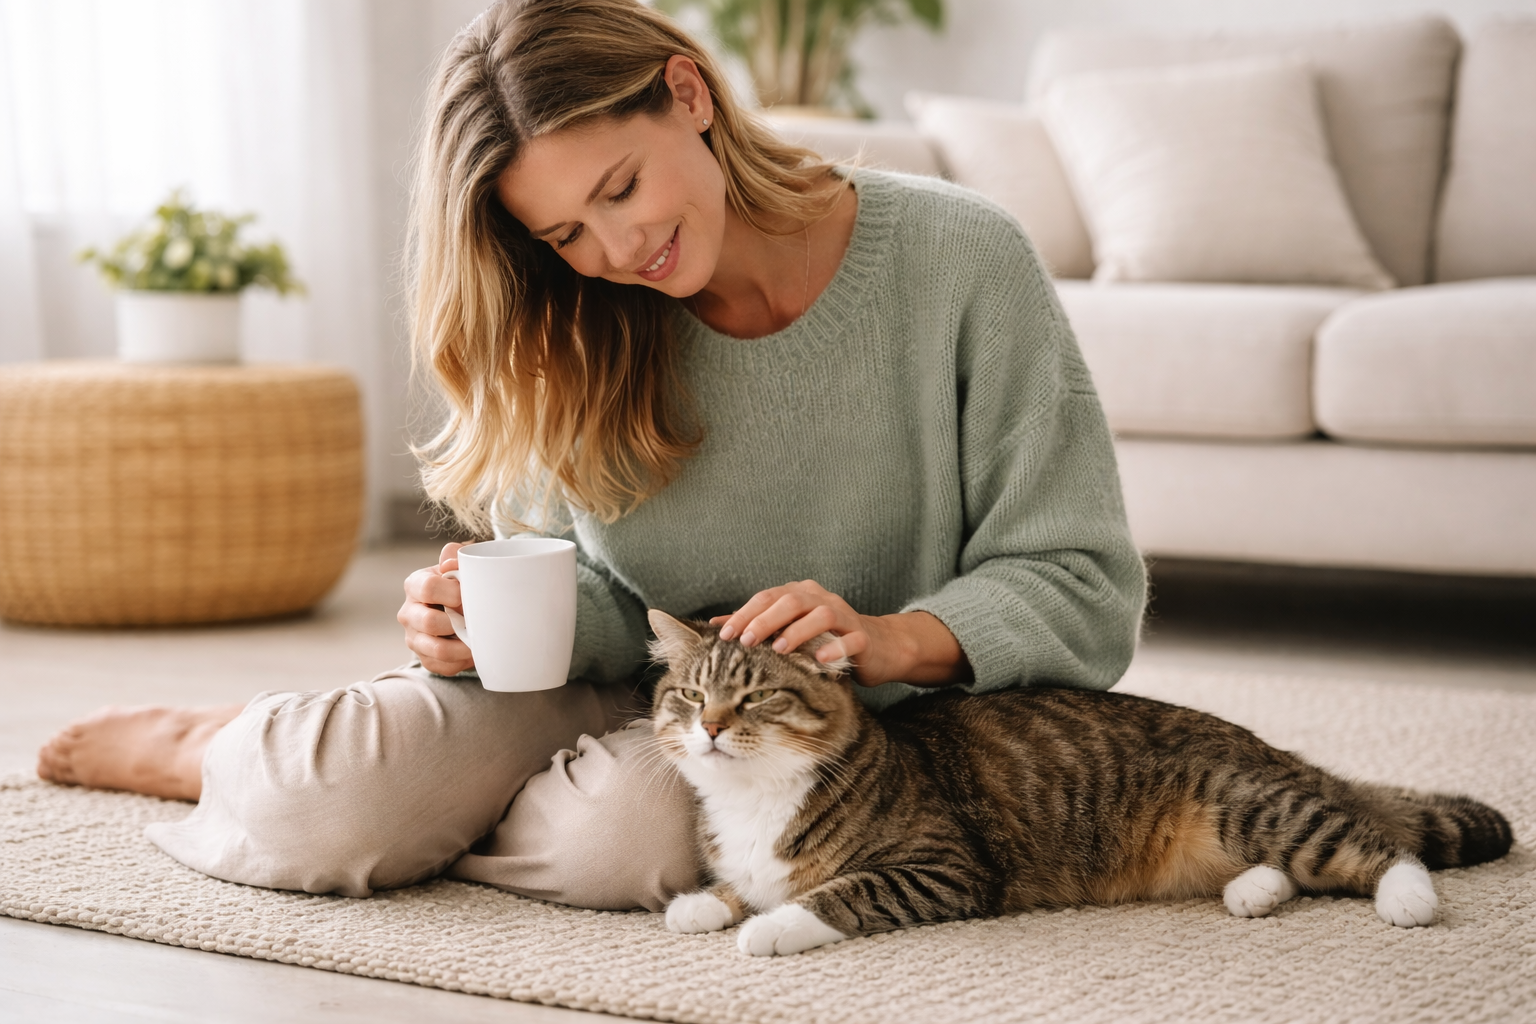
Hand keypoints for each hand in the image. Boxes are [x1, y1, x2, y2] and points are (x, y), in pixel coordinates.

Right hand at [397, 542, 474, 675]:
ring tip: (480, 639)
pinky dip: (462, 661)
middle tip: (477, 619)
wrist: (456, 608)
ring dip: (463, 646)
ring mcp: (414, 638)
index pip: (428, 587)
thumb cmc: (458, 585)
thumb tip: (450, 560)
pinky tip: (473, 651)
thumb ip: (455, 557)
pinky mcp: (424, 658)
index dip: (453, 592)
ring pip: (437, 649)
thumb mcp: (457, 567)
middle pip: (430, 622)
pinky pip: (443, 666)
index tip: (469, 595)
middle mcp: (409, 613)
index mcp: (415, 585)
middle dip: (458, 622)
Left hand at [711, 580, 968, 687]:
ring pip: (820, 615)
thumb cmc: (824, 638)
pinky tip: (820, 660)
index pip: (767, 597)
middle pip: (790, 601)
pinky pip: (851, 640)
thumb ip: (756, 625)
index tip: (724, 635)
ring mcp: (844, 616)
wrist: (878, 646)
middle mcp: (820, 598)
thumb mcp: (789, 629)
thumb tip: (716, 624)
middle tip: (745, 641)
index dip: (745, 614)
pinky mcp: (864, 637)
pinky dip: (835, 648)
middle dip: (765, 620)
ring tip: (779, 649)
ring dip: (798, 631)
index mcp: (799, 593)